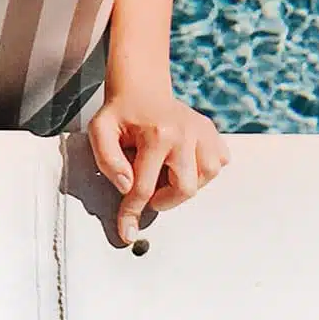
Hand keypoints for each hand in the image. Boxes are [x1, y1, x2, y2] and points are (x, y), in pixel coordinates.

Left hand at [87, 87, 229, 243]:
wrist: (141, 88)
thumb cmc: (120, 113)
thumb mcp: (100, 131)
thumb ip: (107, 160)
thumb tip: (126, 187)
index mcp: (157, 133)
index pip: (144, 186)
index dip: (132, 212)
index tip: (127, 231)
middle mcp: (186, 132)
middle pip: (185, 188)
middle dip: (164, 200)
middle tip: (148, 192)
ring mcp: (204, 131)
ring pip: (206, 177)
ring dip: (185, 185)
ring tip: (166, 174)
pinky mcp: (213, 133)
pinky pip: (218, 163)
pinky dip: (203, 171)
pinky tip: (183, 163)